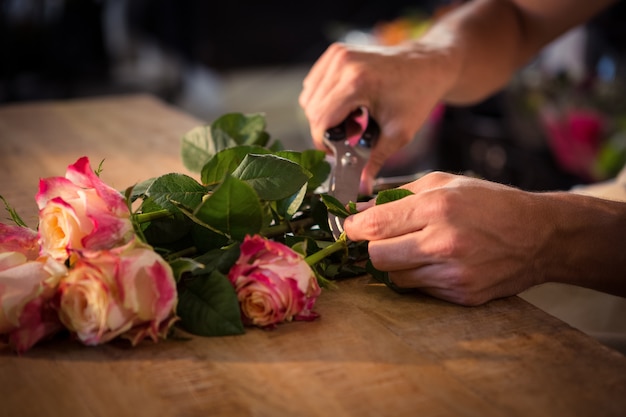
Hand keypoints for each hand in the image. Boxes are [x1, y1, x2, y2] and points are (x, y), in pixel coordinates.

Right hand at [299, 42, 453, 193]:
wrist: (428, 65)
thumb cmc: (417, 96)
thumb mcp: (398, 134)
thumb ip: (374, 161)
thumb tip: (361, 187)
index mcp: (357, 82)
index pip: (321, 120)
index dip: (324, 142)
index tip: (337, 152)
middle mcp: (343, 64)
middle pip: (312, 110)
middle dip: (326, 130)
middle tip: (351, 136)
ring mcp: (337, 55)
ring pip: (309, 97)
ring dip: (324, 115)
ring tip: (353, 120)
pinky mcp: (335, 52)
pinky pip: (314, 84)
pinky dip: (324, 100)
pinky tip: (348, 105)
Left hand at [343, 172, 550, 304]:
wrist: (540, 236)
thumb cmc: (490, 202)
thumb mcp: (445, 182)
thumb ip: (399, 194)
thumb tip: (361, 209)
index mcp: (438, 209)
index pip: (375, 227)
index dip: (354, 228)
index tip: (351, 226)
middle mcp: (443, 244)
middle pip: (377, 257)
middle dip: (373, 248)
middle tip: (382, 239)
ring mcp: (453, 274)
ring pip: (395, 278)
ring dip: (396, 264)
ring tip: (415, 248)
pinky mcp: (461, 295)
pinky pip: (419, 290)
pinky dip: (419, 276)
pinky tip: (436, 262)